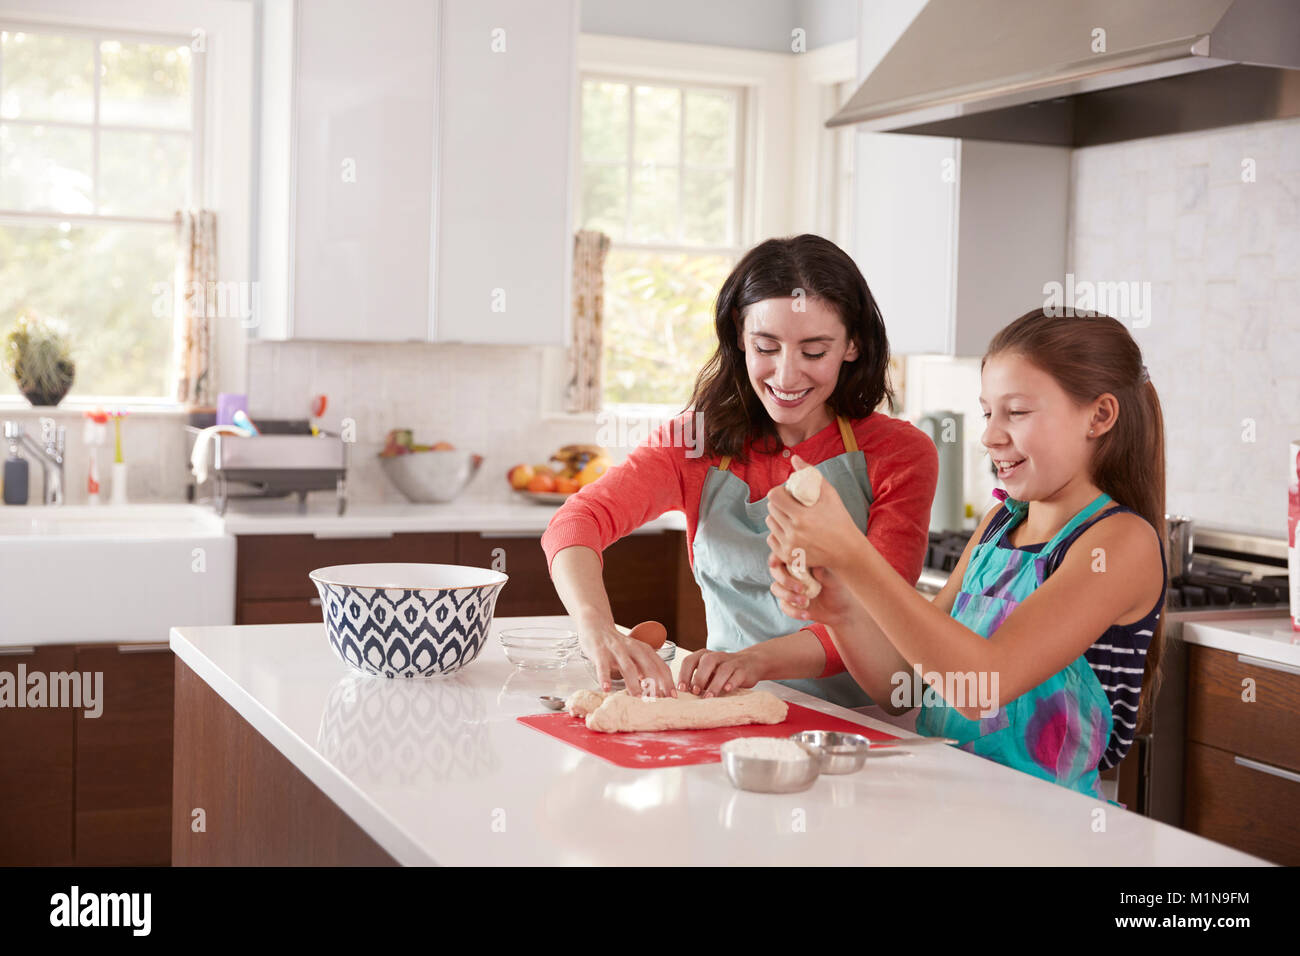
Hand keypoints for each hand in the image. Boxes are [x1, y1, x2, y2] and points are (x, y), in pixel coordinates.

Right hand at [577, 618, 675, 696]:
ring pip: (628, 667)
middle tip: (659, 701)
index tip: (673, 697)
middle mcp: (633, 648)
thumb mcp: (635, 655)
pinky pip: (603, 666)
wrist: (597, 627)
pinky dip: (605, 677)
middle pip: (649, 667)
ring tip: (638, 698)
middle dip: (656, 684)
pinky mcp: (600, 652)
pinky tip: (606, 689)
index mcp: (644, 650)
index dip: (668, 682)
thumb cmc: (618, 647)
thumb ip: (644, 670)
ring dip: (634, 683)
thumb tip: (657, 692)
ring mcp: (617, 650)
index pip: (661, 666)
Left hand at [677, 647, 764, 698]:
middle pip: (707, 662)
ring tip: (709, 697)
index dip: (684, 674)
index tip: (682, 688)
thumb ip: (697, 680)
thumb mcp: (709, 673)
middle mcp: (718, 656)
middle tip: (695, 692)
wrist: (750, 663)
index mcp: (704, 656)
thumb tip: (682, 696)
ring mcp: (732, 662)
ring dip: (714, 684)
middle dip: (699, 677)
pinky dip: (731, 682)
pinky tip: (727, 690)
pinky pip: (737, 675)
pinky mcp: (744, 670)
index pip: (690, 660)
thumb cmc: (723, 671)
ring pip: (723, 669)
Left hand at [766, 454, 859, 571]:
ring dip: (777, 518)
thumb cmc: (840, 519)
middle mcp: (794, 532)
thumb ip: (811, 474)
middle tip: (789, 504)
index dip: (779, 492)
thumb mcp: (830, 494)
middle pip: (771, 510)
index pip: (774, 497)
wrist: (847, 551)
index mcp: (802, 516)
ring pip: (770, 524)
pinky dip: (777, 534)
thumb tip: (794, 458)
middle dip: (778, 504)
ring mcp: (790, 546)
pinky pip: (771, 540)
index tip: (787, 493)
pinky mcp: (788, 556)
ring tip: (789, 517)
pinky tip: (787, 530)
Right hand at [767, 551, 853, 625]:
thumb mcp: (834, 581)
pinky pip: (783, 605)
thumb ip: (824, 574)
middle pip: (775, 571)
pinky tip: (806, 614)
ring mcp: (789, 588)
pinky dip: (793, 611)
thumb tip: (816, 567)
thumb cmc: (838, 590)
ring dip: (788, 595)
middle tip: (800, 588)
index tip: (775, 563)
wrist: (840, 611)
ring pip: (776, 588)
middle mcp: (793, 572)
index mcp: (802, 561)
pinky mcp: (789, 602)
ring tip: (805, 601)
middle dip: (784, 579)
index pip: (784, 554)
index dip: (776, 557)